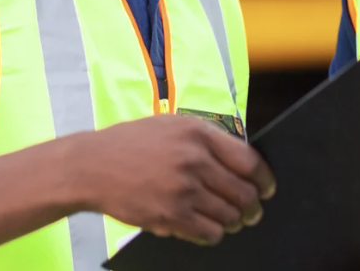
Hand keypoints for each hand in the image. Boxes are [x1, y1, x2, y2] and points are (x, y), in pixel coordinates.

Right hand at [73, 115, 275, 245]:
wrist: (91, 166)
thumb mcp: (172, 126)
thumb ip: (206, 140)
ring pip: (228, 215)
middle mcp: (194, 159)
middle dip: (252, 206)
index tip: (268, 188)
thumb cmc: (131, 143)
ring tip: (230, 220)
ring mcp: (183, 189)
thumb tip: (240, 162)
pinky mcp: (170, 215)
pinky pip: (209, 232)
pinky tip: (208, 228)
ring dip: (233, 221)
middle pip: (243, 192)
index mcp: (198, 133)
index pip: (248, 160)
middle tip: (252, 211)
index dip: (264, 179)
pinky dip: (214, 233)